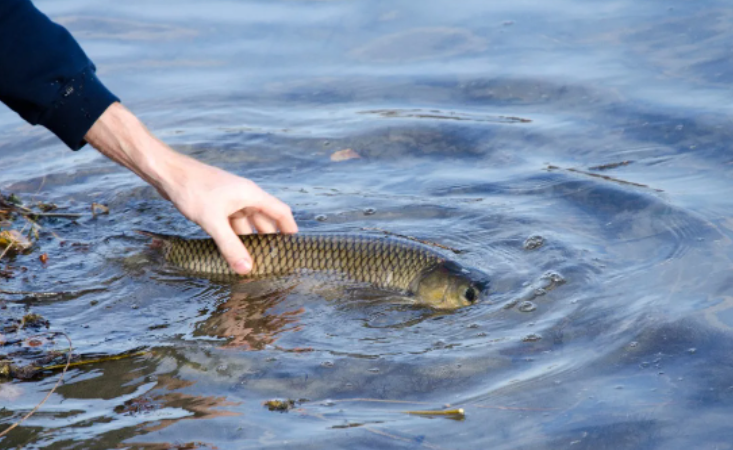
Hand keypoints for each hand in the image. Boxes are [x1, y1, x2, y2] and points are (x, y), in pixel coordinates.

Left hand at [85, 102, 297, 273]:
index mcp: (251, 195)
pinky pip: (233, 223)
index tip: (295, 246)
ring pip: (247, 224)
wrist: (168, 173)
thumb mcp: (213, 221)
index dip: (289, 228)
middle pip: (264, 220)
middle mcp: (245, 196)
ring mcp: (231, 200)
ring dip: (250, 240)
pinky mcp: (218, 204)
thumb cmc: (192, 190)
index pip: (280, 212)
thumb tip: (246, 269)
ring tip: (253, 260)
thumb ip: (230, 246)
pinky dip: (235, 236)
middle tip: (273, 260)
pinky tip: (232, 250)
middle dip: (269, 240)